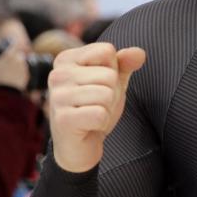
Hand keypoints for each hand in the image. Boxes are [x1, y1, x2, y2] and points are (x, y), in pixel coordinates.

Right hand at [0, 46, 28, 90]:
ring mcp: (25, 67)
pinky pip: (25, 70)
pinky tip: (15, 75)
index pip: (14, 46)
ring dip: (18, 63)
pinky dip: (21, 71)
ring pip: (22, 62)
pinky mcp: (28, 74)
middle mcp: (19, 59)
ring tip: (11, 68)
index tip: (9, 47)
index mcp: (10, 55)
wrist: (7, 92)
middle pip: (18, 54)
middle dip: (14, 56)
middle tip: (8, 61)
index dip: (12, 46)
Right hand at [47, 43, 145, 172]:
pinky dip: (102, 122)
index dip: (113, 71)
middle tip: (97, 104)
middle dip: (112, 93)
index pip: (107, 51)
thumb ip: (125, 64)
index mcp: (66, 59)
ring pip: (107, 94)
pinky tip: (89, 125)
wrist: (80, 145)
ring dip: (107, 108)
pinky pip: (100, 113)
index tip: (99, 85)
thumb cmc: (95, 107)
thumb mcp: (113, 81)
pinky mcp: (63, 119)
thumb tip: (139, 53)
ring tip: (93, 114)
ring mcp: (57, 97)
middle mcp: (57, 74)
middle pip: (109, 75)